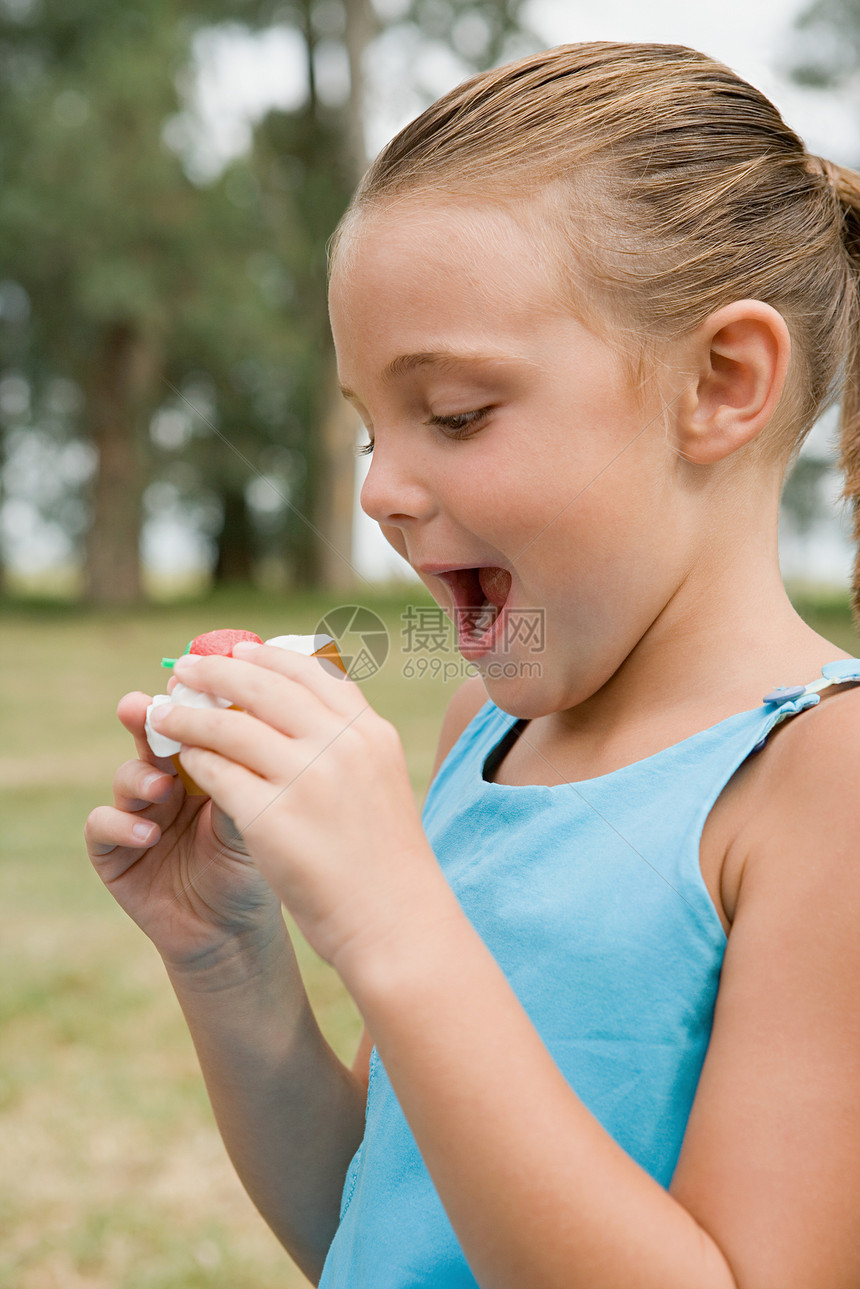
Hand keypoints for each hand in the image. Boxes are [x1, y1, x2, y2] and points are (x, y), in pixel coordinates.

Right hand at [85, 691, 285, 972]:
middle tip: (143, 707)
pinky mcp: (112, 850)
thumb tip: (244, 728)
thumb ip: (245, 777)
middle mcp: (168, 780)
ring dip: (139, 775)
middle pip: (151, 736)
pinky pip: (102, 824)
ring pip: (126, 775)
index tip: (188, 682)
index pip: (193, 720)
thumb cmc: (251, 868)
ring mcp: (137, 812)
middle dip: (146, 718)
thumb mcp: (257, 818)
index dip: (189, 702)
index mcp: (206, 763)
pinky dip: (121, 824)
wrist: (233, 933)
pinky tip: (146, 833)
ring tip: (162, 786)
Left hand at [145, 644, 443, 971]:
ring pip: (229, 726)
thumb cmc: (386, 860)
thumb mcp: (380, 781)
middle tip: (183, 668)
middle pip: (264, 687)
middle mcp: (340, 746)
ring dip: (189, 714)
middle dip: (216, 671)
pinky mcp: (271, 816)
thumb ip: (346, 743)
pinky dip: (193, 759)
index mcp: (369, 733)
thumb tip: (300, 709)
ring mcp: (306, 778)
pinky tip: (180, 758)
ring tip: (163, 713)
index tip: (237, 650)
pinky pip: (216, 772)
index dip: (267, 656)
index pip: (313, 672)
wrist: (395, 922)